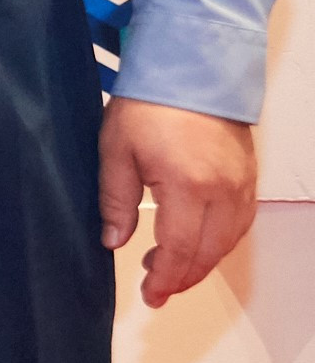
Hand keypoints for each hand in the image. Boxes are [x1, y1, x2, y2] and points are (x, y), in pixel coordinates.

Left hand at [103, 98, 258, 307]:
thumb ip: (115, 200)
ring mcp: (241, 184)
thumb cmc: (147, 104)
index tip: (149, 295)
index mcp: (187, 186)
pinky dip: (220, 241)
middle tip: (156, 288)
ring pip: (229, 241)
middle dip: (183, 276)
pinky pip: (240, 222)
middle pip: (209, 252)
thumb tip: (113, 242)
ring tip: (169, 268)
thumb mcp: (116, 150)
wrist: (190, 67)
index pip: (180, 249)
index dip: (165, 278)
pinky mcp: (248, 176)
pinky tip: (197, 242)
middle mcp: (223, 191)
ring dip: (202, 261)